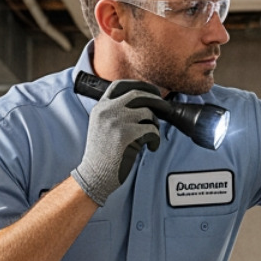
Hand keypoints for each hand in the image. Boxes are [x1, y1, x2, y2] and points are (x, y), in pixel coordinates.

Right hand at [71, 79, 163, 204]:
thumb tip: (144, 105)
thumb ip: (116, 112)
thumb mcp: (102, 126)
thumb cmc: (102, 154)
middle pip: (138, 94)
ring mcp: (117, 121)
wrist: (94, 175)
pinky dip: (156, 139)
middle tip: (166, 108)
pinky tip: (152, 147)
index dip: (140, 85)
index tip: (152, 91)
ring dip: (156, 124)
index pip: (120, 85)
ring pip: (148, 113)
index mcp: (101, 107)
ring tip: (152, 136)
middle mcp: (107, 110)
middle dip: (156, 100)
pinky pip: (151, 130)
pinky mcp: (126, 135)